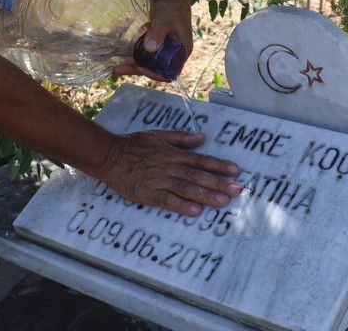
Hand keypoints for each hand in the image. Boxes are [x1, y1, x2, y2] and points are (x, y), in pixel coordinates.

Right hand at [97, 129, 240, 216]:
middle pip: (198, 176)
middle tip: (237, 190)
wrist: (110, 156)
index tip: (235, 171)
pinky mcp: (149, 193)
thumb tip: (202, 137)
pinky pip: (168, 200)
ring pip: (187, 188)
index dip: (219, 166)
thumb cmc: (134, 145)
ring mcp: (160, 181)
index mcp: (174, 153)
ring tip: (223, 201)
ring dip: (206, 195)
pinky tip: (196, 211)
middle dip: (219, 183)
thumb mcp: (159, 135)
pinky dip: (182, 205)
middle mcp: (170, 167)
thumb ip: (181, 138)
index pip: (201, 160)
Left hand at [111, 0, 192, 81]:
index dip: (155, 74)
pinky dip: (135, 58)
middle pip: (156, 70)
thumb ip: (158, 32)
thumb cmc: (171, 7)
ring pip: (150, 64)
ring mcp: (165, 51)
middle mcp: (174, 55)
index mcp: (182, 52)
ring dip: (134, 66)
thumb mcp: (164, 19)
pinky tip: (122, 58)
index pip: (169, 72)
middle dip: (138, 71)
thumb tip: (150, 48)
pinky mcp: (157, 46)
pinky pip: (146, 56)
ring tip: (116, 69)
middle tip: (120, 69)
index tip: (141, 68)